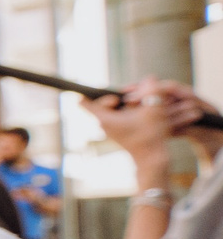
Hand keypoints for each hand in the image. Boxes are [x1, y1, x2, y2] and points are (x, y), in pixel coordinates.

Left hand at [92, 81, 206, 169]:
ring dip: (127, 103)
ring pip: (114, 108)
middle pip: (103, 102)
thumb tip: (148, 78)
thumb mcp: (153, 110)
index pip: (84, 101)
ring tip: (142, 104)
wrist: (154, 160)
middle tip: (135, 97)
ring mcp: (111, 128)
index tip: (119, 97)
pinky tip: (146, 111)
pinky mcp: (121, 131)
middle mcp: (103, 124)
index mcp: (103, 119)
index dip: (98, 93)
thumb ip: (152, 91)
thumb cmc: (151, 136)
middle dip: (119, 96)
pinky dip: (131, 111)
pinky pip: (121, 115)